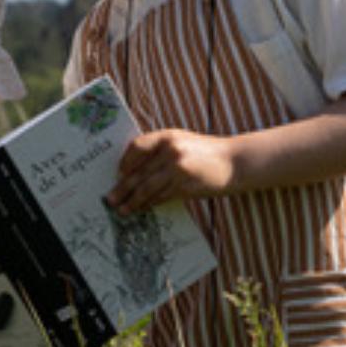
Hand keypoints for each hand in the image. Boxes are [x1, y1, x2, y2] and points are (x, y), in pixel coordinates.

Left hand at [106, 129, 235, 214]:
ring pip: (147, 188)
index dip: (124, 162)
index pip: (136, 147)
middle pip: (138, 172)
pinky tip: (143, 209)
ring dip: (133, 201)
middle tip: (110, 199)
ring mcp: (178, 168)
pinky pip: (161, 197)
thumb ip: (161, 151)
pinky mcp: (185, 185)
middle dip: (122, 188)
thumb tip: (134, 170)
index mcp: (167, 136)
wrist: (235, 161)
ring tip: (122, 210)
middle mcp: (170, 150)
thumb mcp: (182, 142)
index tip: (118, 174)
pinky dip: (150, 204)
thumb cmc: (206, 153)